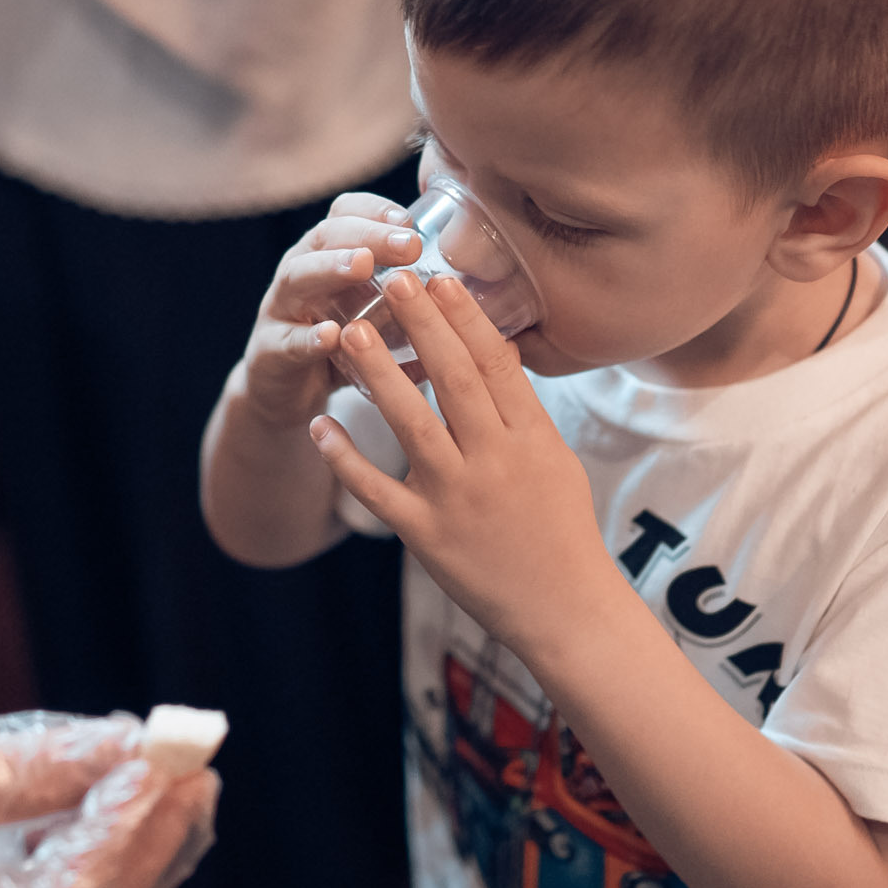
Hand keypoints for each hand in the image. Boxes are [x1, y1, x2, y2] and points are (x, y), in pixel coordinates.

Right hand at [0, 555, 216, 887]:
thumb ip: (35, 766)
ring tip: (176, 776)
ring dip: (122, 840)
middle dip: (141, 846)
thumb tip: (134, 746)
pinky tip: (118, 790)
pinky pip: (36, 883)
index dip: (122, 842)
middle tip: (197, 772)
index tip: (169, 773)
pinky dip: (79, 837)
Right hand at [234, 191, 425, 428]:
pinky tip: (330, 335)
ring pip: (298, 277)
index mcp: (328, 255)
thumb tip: (480, 307)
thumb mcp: (379, 317)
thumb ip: (414, 307)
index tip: (410, 218)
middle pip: (325, 237)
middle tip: (407, 243)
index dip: (374, 210)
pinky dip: (308, 338)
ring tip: (362, 265)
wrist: (288, 393)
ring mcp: (280, 310)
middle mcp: (300, 272)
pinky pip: (285, 341)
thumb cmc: (343, 346)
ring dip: (330, 267)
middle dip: (366, 234)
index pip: (344, 214)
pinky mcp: (269, 352)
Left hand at [307, 271, 605, 657]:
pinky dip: (346, 458)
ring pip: (411, 425)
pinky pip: (378, 490)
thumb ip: (521, 407)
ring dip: (377, 376)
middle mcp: (495, 462)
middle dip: (421, 325)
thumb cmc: (561, 529)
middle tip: (391, 279)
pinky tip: (320, 424)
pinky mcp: (426, 535)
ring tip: (349, 333)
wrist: (567, 611)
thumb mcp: (555, 458)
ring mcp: (458, 499)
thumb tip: (496, 346)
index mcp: (532, 438)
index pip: (495, 364)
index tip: (439, 276)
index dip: (465, 316)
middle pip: (454, 379)